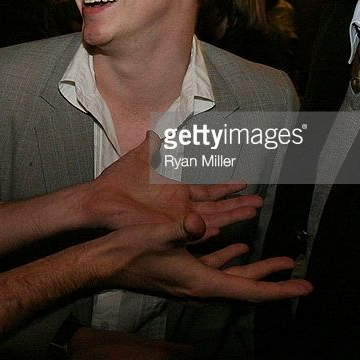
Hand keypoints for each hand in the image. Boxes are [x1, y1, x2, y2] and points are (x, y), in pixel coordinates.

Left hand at [85, 131, 261, 232]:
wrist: (100, 198)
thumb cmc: (118, 181)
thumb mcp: (140, 157)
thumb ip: (153, 145)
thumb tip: (157, 128)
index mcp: (177, 191)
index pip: (209, 190)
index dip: (227, 188)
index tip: (245, 184)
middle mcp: (181, 207)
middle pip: (217, 206)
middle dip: (238, 204)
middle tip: (259, 203)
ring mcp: (175, 219)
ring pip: (210, 218)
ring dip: (230, 216)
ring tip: (251, 212)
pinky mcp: (166, 228)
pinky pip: (190, 231)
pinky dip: (205, 229)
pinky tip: (222, 229)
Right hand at [100, 212, 310, 302]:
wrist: (104, 263)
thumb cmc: (129, 251)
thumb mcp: (159, 235)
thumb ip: (182, 227)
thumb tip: (200, 221)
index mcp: (201, 283)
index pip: (249, 290)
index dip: (279, 289)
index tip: (303, 287)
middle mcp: (200, 287)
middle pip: (246, 286)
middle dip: (275, 281)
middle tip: (301, 278)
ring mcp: (191, 282)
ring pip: (233, 278)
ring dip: (256, 270)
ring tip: (279, 263)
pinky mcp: (182, 274)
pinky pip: (216, 269)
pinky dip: (231, 259)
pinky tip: (238, 248)